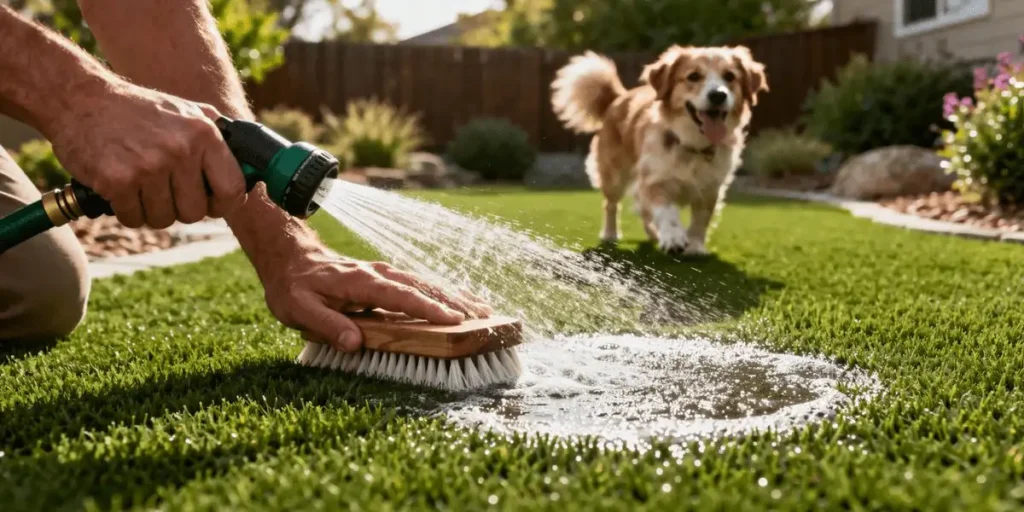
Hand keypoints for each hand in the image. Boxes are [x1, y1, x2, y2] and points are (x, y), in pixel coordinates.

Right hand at [46, 78, 245, 228]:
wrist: (80, 98)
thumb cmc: (138, 110)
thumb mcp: (186, 111)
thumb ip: (218, 136)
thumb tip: (251, 167)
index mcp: (205, 134)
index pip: (232, 189)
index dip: (224, 204)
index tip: (213, 203)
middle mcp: (180, 150)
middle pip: (195, 212)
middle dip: (180, 208)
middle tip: (164, 189)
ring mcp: (149, 167)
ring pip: (163, 219)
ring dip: (151, 210)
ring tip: (141, 184)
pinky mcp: (117, 181)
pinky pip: (133, 217)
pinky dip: (126, 210)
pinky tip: (120, 187)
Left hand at [257, 233, 492, 352]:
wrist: (291, 258)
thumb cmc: (293, 286)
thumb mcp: (297, 308)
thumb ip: (325, 324)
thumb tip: (353, 343)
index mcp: (360, 282)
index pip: (400, 296)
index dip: (427, 309)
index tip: (452, 320)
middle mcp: (379, 274)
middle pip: (423, 288)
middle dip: (454, 303)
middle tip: (483, 318)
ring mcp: (386, 275)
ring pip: (427, 284)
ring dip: (456, 297)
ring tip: (485, 312)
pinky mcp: (389, 279)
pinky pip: (422, 286)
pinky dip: (445, 294)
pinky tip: (465, 302)